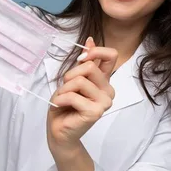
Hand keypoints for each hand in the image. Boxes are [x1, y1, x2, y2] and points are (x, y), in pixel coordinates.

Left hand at [47, 37, 117, 153]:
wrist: (59, 131)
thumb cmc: (64, 105)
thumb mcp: (72, 79)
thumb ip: (83, 62)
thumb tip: (90, 39)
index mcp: (104, 80)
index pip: (111, 55)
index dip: (94, 52)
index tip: (81, 59)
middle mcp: (108, 90)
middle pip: (89, 66)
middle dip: (70, 75)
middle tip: (64, 88)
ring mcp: (104, 102)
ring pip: (80, 80)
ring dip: (64, 89)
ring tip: (62, 99)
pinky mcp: (95, 112)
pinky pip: (73, 96)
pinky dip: (61, 99)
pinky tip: (60, 105)